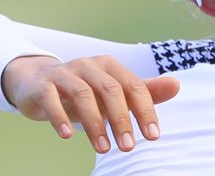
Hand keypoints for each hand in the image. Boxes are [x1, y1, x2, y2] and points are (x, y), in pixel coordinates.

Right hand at [2, 55, 179, 152]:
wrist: (37, 82)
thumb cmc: (85, 89)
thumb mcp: (114, 91)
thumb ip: (144, 91)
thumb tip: (176, 85)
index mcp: (111, 66)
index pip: (134, 87)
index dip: (145, 111)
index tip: (153, 136)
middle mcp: (90, 65)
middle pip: (111, 90)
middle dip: (122, 120)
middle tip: (129, 146)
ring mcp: (65, 73)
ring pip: (83, 95)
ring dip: (95, 124)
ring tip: (104, 148)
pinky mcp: (43, 85)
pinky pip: (52, 98)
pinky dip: (61, 116)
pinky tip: (68, 135)